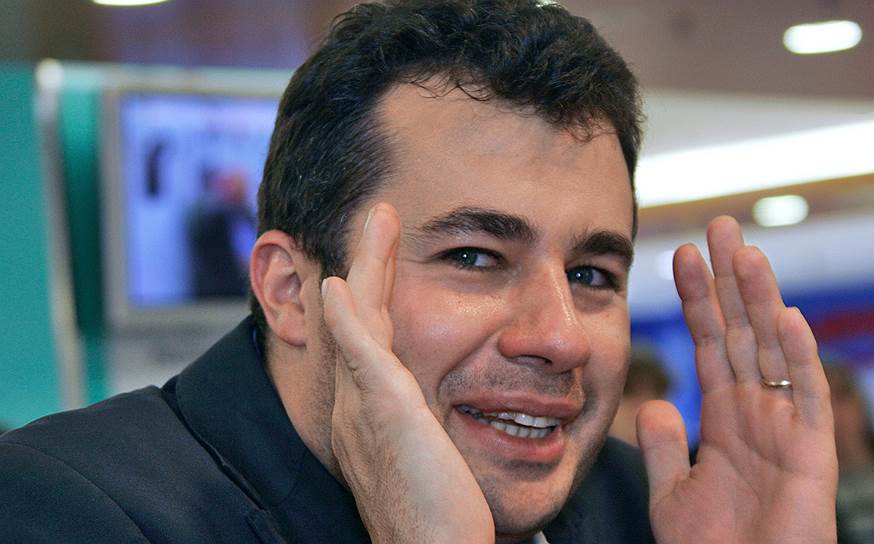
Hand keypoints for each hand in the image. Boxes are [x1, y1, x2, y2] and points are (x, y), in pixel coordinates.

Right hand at [322, 203, 494, 543]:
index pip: (374, 343)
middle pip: (360, 320)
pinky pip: (360, 351)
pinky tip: (338, 285)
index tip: (382, 266)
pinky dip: (347, 315)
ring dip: (366, 267)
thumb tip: (451, 420)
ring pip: (360, 320)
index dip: (375, 299)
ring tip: (375, 220)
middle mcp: (358, 410)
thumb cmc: (443, 525)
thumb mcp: (437, 465)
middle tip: (377, 219)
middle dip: (368, 266)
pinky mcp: (384, 412)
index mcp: (374, 419)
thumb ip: (435, 433)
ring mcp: (366, 409)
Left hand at [638, 216, 837, 542]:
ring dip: (760, 300)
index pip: (710, 342)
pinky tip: (786, 316)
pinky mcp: (811, 454)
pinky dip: (799, 357)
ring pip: (774, 349)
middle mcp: (757, 411)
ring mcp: (786, 427)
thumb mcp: (672, 491)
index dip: (697, 300)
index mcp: (725, 416)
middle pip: (743, 331)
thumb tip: (652, 401)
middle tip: (721, 226)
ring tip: (745, 251)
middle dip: (731, 280)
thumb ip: (662, 446)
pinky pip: (807, 397)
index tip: (681, 255)